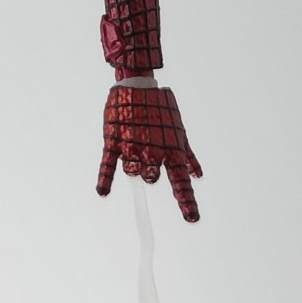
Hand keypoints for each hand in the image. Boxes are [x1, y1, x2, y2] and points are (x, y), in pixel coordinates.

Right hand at [98, 83, 201, 221]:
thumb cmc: (160, 110)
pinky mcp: (114, 140)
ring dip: (133, 166)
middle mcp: (154, 152)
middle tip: (147, 151)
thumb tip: (198, 176)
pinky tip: (103, 192)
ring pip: (133, 173)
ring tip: (133, 143)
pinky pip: (109, 164)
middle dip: (149, 172)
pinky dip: (105, 179)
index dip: (187, 202)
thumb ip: (188, 157)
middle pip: (151, 179)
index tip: (193, 219)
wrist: (137, 83)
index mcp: (172, 150)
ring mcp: (133, 146)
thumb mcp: (178, 132)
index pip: (182, 183)